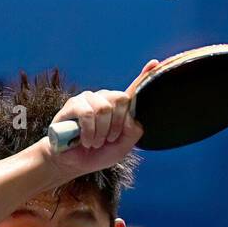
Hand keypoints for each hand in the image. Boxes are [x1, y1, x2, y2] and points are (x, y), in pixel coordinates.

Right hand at [43, 59, 157, 177]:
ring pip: (104, 109)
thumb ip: (132, 134)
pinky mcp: (73, 104)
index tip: (155, 63)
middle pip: (120, 98)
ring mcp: (89, 99)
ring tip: (94, 143)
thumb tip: (131, 117)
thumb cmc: (96, 154)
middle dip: (116, 125)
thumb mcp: (121, 149)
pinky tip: (85, 141)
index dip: (144, 77)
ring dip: (100, 133)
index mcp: (118, 108)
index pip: (133, 89)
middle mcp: (104, 99)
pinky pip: (88, 114)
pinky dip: (89, 132)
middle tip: (107, 140)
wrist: (72, 163)